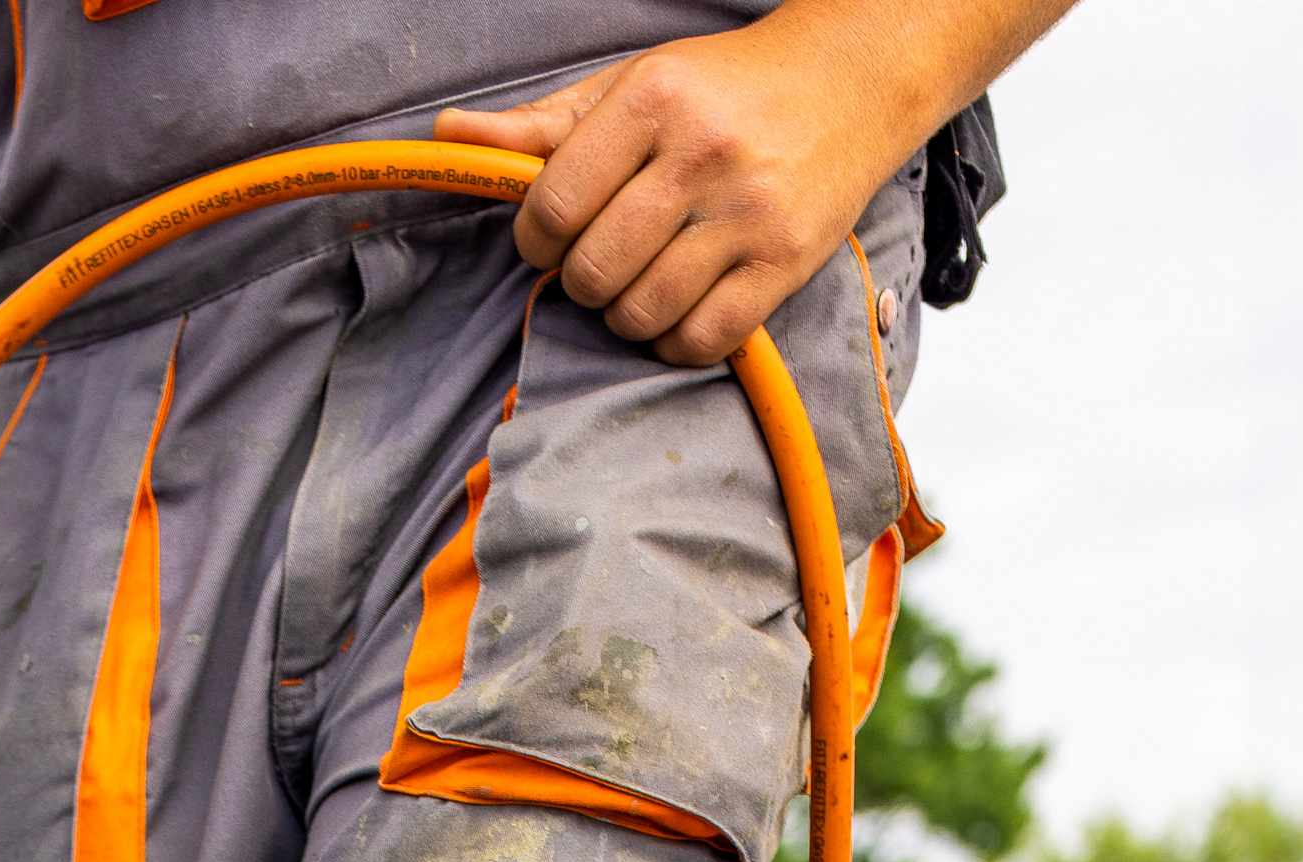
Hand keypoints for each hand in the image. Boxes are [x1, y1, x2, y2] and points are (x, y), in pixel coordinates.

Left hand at [435, 23, 910, 367]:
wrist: (852, 78)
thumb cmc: (723, 90)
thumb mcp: (632, 87)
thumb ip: (542, 126)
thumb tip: (450, 135)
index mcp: (655, 101)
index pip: (552, 210)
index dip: (537, 239)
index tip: (556, 233)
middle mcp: (703, 154)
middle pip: (591, 273)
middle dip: (583, 278)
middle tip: (606, 254)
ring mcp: (748, 212)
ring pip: (638, 315)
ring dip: (626, 312)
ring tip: (646, 274)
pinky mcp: (785, 261)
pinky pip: (698, 341)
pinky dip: (675, 340)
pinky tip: (682, 303)